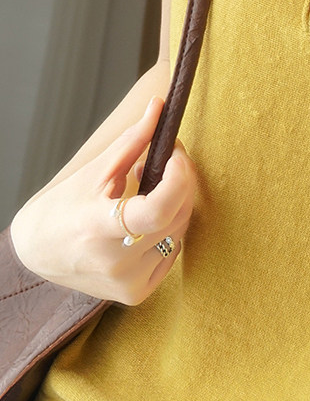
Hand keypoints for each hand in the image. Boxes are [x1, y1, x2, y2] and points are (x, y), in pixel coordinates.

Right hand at [10, 97, 196, 304]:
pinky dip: (168, 232)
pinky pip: (172, 254)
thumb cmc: (64, 207)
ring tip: (148, 191)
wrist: (38, 253)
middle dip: (180, 183)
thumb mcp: (94, 172)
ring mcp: (127, 282)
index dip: (179, 181)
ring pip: (178, 234)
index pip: (156, 211)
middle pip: (174, 218)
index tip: (177, 157)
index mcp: (98, 228)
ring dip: (175, 206)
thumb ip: (133, 141)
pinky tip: (147, 222)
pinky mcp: (136, 294)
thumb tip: (160, 106)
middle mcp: (114, 261)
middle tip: (165, 162)